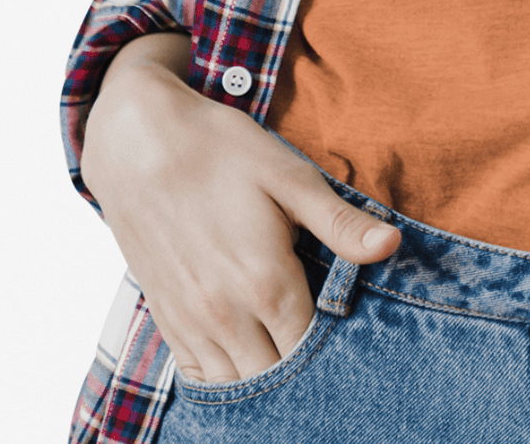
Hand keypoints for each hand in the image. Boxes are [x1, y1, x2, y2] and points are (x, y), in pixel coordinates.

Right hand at [79, 34, 400, 383]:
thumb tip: (392, 246)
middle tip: (328, 348)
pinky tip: (247, 358)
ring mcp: (191, 321)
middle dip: (305, 372)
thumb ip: (340, 222)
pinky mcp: (166, 319)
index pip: (312, 349)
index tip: (355, 336)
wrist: (138, 143)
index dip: (337, 350)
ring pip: (236, 385)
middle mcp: (225, 314)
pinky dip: (226, 378)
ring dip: (266, 378)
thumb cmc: (221, 151)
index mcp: (264, 281)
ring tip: (291, 354)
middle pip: (275, 377)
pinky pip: (200, 376)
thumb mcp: (289, 176)